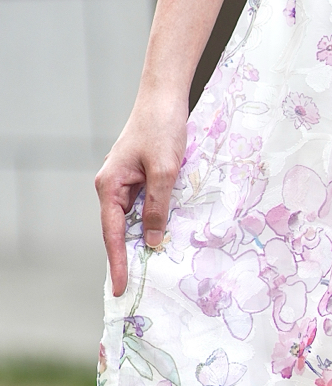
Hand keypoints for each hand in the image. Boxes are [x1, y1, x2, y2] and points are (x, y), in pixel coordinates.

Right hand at [95, 95, 188, 296]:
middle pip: (120, 230)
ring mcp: (126, 182)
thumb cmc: (161, 128)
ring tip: (156, 265)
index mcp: (110, 186)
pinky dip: (154, 220)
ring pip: (134, 219)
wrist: (164, 98)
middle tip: (140, 285)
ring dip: (145, 237)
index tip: (120, 287)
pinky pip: (145, 206)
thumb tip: (152, 241)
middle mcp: (113, 187)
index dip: (118, 262)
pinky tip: (166, 233)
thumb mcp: (165, 172)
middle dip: (130, 255)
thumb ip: (158, 208)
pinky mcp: (140, 178)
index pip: (112, 234)